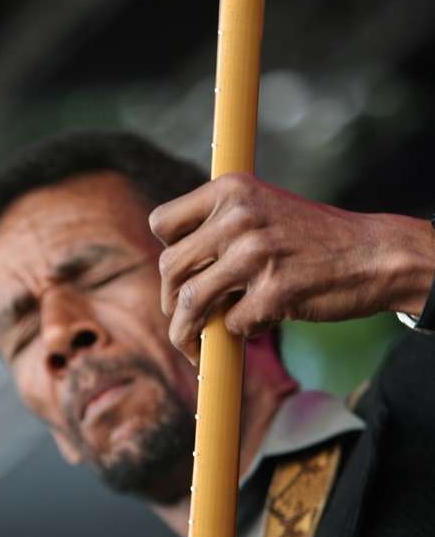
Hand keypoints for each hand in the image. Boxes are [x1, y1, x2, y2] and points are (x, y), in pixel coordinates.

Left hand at [149, 173, 433, 363]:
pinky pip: (232, 325)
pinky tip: (258, 325)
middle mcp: (238, 216)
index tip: (182, 272)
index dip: (167, 253)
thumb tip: (172, 272)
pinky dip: (239, 334)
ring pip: (190, 303)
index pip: (161, 224)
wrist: (374, 254)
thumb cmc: (313, 237)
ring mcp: (255, 254)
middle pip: (169, 269)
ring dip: (185, 333)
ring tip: (193, 346)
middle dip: (170, 302)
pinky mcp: (274, 291)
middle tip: (183, 318)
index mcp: (231, 189)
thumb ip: (220, 226)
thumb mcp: (262, 208)